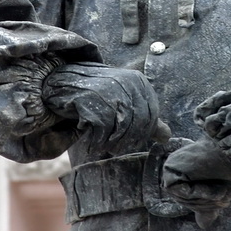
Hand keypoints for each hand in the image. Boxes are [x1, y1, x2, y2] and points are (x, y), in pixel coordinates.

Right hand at [42, 62, 160, 153]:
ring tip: (105, 146)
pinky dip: (98, 141)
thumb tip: (167, 137)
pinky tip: (93, 142)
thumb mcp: (124, 101)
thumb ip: (146, 116)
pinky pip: (102, 130)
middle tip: (116, 149)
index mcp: (139, 81)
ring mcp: (109, 89)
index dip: (142, 134)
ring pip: (122, 128)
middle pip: (138, 123)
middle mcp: (127, 82)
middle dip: (128, 141)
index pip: (152, 116)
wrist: (63, 83)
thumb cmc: (97, 95)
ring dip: (113, 143)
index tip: (131, 142)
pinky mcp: (91, 100)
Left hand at [162, 138, 230, 228]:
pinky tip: (208, 185)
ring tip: (219, 190)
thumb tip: (203, 226)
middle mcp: (175, 172)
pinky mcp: (169, 168)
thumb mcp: (218, 194)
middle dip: (206, 203)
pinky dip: (197, 193)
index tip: (224, 201)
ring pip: (182, 199)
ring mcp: (170, 169)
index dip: (207, 205)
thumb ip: (207, 208)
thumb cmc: (228, 171)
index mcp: (184, 177)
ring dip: (204, 198)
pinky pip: (179, 191)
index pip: (189, 202)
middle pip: (185, 202)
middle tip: (222, 197)